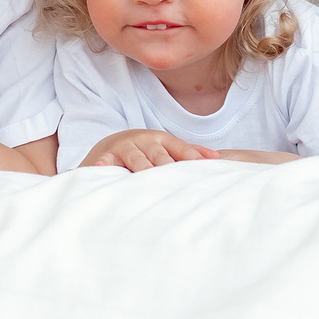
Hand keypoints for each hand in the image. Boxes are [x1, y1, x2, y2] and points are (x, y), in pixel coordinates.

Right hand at [80, 129, 220, 171]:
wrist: (108, 146)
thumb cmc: (145, 151)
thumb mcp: (166, 148)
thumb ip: (189, 152)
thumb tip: (218, 158)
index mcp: (161, 139)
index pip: (179, 148)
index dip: (191, 157)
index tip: (205, 167)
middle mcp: (143, 140)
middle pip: (158, 154)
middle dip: (167, 165)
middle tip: (177, 179)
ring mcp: (124, 146)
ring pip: (135, 158)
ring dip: (142, 166)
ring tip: (148, 176)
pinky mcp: (105, 156)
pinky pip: (104, 161)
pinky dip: (102, 164)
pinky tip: (100, 168)